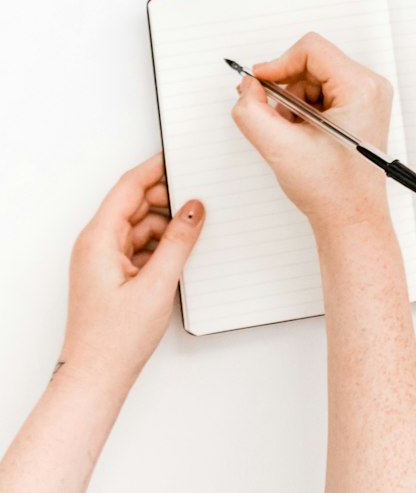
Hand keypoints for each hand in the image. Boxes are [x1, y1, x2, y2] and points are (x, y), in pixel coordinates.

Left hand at [59, 154, 204, 393]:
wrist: (95, 380)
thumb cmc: (114, 341)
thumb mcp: (158, 284)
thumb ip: (179, 240)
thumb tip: (194, 209)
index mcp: (98, 239)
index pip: (129, 186)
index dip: (155, 168)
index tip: (179, 157)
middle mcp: (95, 245)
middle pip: (134, 204)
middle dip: (166, 199)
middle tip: (197, 201)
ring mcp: (101, 261)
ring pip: (138, 226)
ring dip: (165, 226)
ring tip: (191, 235)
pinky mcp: (110, 275)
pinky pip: (138, 246)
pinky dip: (159, 246)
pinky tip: (177, 256)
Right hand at [230, 31, 393, 233]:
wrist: (351, 219)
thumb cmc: (331, 191)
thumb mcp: (279, 148)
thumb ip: (251, 111)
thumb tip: (248, 85)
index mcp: (360, 88)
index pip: (311, 50)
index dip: (278, 63)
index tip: (258, 83)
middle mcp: (369, 87)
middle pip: (312, 62)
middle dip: (286, 89)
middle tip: (276, 119)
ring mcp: (366, 97)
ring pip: (313, 78)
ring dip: (293, 102)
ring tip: (292, 134)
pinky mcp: (358, 108)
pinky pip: (321, 93)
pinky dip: (303, 110)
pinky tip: (302, 136)